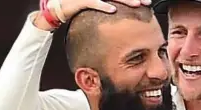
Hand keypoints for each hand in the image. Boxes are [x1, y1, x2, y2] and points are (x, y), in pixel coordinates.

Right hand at [35, 0, 150, 29]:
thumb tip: (119, 17)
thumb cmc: (75, 9)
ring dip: (124, 0)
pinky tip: (113, 10)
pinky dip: (103, 6)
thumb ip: (106, 8)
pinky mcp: (78, 1)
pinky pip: (93, 2)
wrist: (54, 9)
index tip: (146, 2)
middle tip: (146, 2)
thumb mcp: (93, 8)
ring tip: (137, 4)